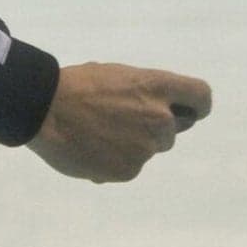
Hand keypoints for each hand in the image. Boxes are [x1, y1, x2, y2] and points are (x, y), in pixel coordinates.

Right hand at [26, 62, 211, 182]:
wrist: (45, 110)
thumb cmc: (79, 85)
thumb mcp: (120, 76)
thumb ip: (145, 93)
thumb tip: (155, 109)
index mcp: (157, 87)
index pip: (201, 98)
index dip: (195, 106)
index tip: (187, 110)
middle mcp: (160, 118)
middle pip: (174, 128)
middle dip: (155, 126)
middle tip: (123, 120)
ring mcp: (146, 147)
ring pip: (150, 148)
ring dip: (134, 144)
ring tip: (100, 135)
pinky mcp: (129, 171)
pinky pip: (130, 166)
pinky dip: (115, 161)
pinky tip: (91, 150)